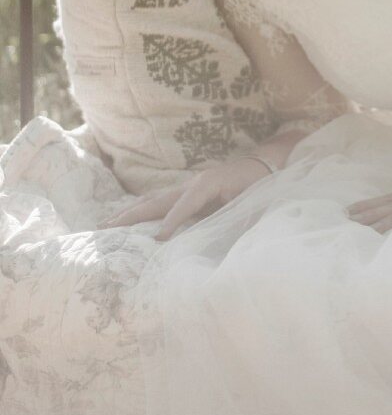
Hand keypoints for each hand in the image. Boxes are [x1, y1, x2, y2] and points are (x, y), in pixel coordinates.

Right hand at [98, 155, 273, 240]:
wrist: (264, 165)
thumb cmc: (260, 189)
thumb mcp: (254, 206)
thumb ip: (240, 222)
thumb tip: (229, 249)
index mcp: (210, 183)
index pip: (187, 203)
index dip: (173, 220)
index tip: (158, 239)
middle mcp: (194, 182)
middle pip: (159, 199)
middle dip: (134, 215)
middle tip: (107, 230)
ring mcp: (187, 185)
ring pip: (154, 200)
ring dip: (130, 213)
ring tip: (105, 225)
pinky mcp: (187, 192)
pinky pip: (160, 203)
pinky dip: (141, 211)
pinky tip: (127, 221)